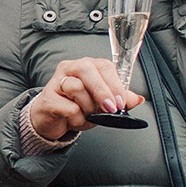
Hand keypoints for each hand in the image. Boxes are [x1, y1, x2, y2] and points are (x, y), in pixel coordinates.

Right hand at [26, 57, 142, 142]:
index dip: (115, 84)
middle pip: (87, 69)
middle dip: (103, 91)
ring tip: (88, 115)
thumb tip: (138, 99)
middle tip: (111, 108)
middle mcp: (71, 68)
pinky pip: (68, 107)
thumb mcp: (102, 105)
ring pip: (76, 87)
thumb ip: (120, 100)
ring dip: (88, 107)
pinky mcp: (48, 97)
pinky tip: (75, 120)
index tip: (122, 102)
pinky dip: (76, 118)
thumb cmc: (76, 107)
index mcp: (88, 66)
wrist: (52, 120)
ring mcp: (57, 81)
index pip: (104, 66)